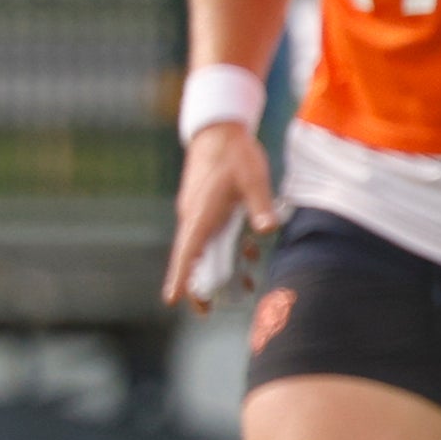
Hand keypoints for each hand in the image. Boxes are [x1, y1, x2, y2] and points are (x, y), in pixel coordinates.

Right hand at [163, 121, 279, 309]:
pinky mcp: (207, 207)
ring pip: (205, 248)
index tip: (172, 300)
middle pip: (192, 258)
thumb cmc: (235, 153)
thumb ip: (260, 205)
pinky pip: (213, 235)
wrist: (218, 129)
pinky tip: (249, 255)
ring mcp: (199, 212)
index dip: (179, 277)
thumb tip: (267, 230)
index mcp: (201, 213)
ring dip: (218, 269)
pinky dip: (227, 248)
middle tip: (206, 310)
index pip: (186, 252)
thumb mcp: (253, 178)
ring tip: (241, 289)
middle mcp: (194, 217)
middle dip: (198, 284)